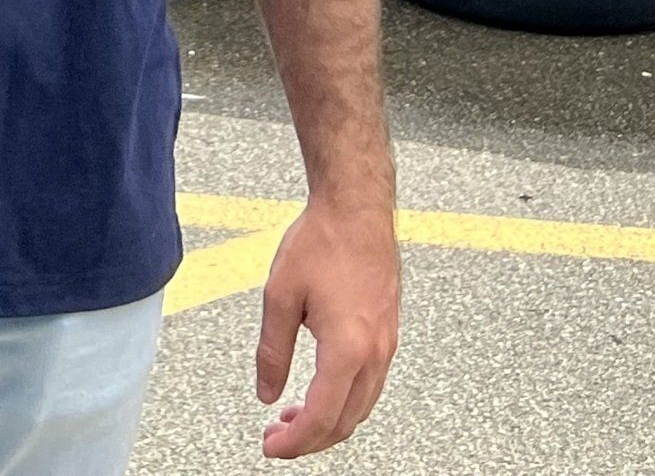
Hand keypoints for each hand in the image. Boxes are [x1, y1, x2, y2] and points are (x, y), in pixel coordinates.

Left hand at [255, 193, 399, 458]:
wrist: (357, 207)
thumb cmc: (321, 241)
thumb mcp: (280, 296)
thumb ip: (272, 351)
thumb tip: (266, 394)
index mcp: (347, 350)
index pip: (321, 418)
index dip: (293, 442)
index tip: (270, 446)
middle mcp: (374, 354)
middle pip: (345, 422)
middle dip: (309, 438)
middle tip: (276, 436)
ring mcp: (386, 344)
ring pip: (361, 407)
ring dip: (329, 421)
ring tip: (293, 415)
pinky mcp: (388, 332)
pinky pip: (370, 385)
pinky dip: (345, 400)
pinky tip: (321, 388)